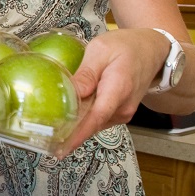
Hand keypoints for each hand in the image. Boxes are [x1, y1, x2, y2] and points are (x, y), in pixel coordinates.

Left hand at [60, 28, 165, 152]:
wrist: (151, 50)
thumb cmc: (126, 47)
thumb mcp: (101, 50)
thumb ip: (86, 73)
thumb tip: (71, 91)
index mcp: (118, 89)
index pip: (96, 117)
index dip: (77, 134)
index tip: (61, 148)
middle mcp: (122, 107)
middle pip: (91, 125)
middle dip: (68, 134)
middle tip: (44, 140)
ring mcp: (122, 112)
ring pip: (93, 123)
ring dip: (73, 127)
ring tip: (48, 131)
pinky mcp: (118, 112)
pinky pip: (97, 119)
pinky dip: (82, 120)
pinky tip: (65, 118)